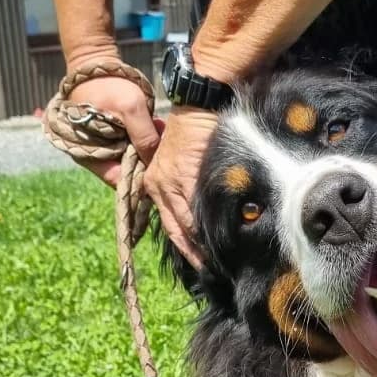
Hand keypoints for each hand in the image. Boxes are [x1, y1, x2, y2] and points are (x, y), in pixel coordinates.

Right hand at [63, 69, 160, 188]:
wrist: (96, 64)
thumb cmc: (108, 86)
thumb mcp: (130, 109)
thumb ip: (144, 137)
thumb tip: (156, 163)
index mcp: (93, 155)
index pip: (120, 181)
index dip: (140, 180)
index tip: (160, 174)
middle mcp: (99, 155)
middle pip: (129, 171)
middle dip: (148, 160)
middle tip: (165, 146)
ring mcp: (108, 145)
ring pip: (134, 157)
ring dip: (149, 147)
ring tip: (161, 129)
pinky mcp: (116, 135)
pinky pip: (135, 143)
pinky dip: (147, 136)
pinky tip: (158, 125)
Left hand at [142, 107, 216, 267]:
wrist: (199, 104)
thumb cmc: (195, 131)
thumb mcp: (180, 160)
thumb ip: (185, 186)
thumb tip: (200, 212)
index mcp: (155, 183)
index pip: (167, 223)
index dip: (183, 246)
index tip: (197, 264)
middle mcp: (159, 185)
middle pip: (175, 229)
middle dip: (192, 253)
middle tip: (210, 271)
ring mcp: (172, 182)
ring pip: (186, 224)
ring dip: (201, 245)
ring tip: (218, 263)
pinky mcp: (187, 176)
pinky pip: (197, 209)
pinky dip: (208, 226)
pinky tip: (221, 239)